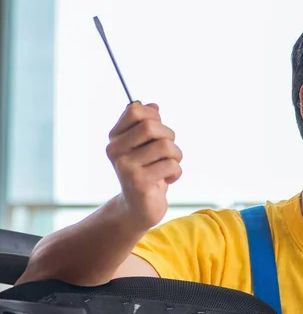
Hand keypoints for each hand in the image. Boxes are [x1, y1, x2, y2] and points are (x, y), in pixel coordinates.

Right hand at [106, 102, 182, 230]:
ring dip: (176, 156)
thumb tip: (153, 105)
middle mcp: (115, 151)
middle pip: (151, 126)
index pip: (134, 111)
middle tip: (170, 151)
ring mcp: (126, 167)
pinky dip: (176, 172)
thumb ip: (147, 126)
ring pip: (165, 146)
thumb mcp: (145, 148)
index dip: (154, 116)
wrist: (138, 209)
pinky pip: (170, 165)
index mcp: (115, 138)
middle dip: (169, 136)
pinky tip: (168, 180)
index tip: (159, 132)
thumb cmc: (146, 173)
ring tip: (171, 166)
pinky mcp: (139, 182)